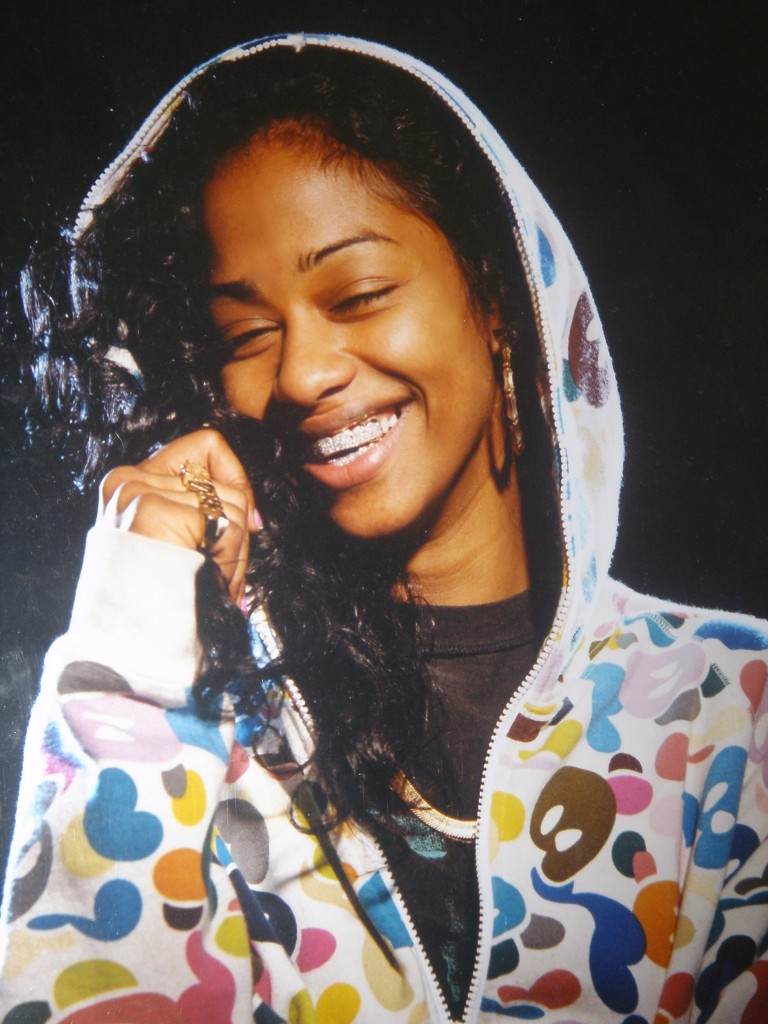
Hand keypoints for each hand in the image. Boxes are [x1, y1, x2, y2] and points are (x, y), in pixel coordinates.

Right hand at [100, 430, 258, 601]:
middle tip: (224, 575)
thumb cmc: (158, 605)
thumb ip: (198, 512)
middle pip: (226, 484)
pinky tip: (209, 582)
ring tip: (211, 583)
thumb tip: (251, 516)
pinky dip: (231, 560)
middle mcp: (127, 481)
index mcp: (128, 485)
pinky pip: (228, 524)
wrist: (130, 645)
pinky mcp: (155, 511)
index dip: (235, 479)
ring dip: (236, 554)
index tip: (243, 522)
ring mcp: (138, 493)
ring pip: (233, 504)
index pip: (206, 446)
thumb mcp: (173, 547)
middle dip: (237, 535)